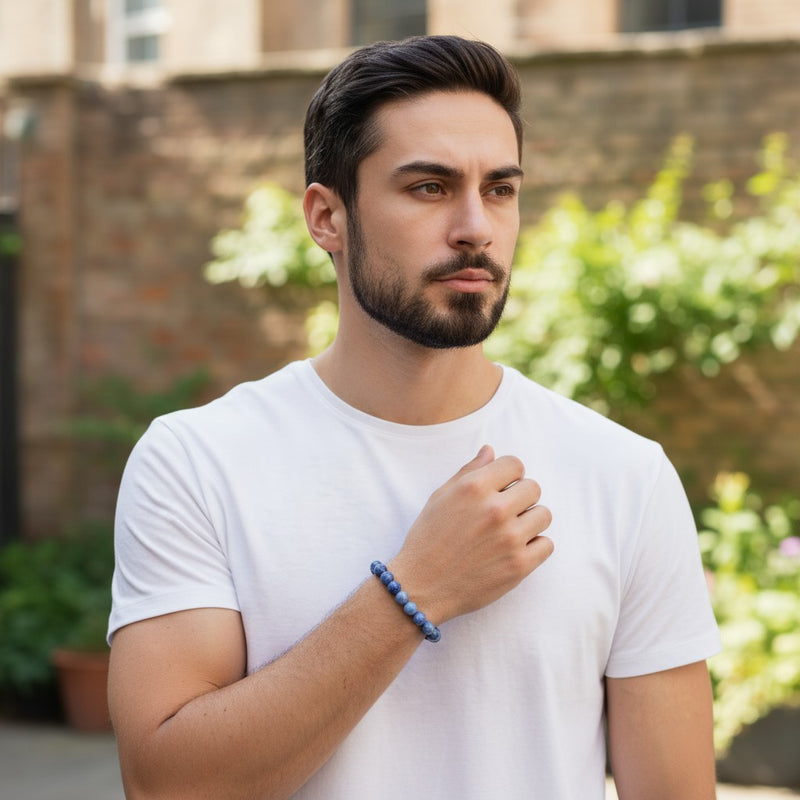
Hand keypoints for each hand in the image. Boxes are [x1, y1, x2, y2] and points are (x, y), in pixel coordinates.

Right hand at [391, 445, 552, 623]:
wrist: (422, 587)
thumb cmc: (428, 540)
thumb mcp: (441, 497)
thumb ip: (469, 471)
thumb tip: (490, 451)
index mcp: (474, 488)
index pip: (515, 464)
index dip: (510, 475)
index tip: (503, 487)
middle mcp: (494, 509)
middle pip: (534, 488)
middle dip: (521, 497)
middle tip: (505, 512)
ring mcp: (509, 538)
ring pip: (544, 515)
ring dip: (530, 521)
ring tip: (511, 531)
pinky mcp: (519, 565)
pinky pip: (546, 544)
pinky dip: (534, 546)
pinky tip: (514, 550)